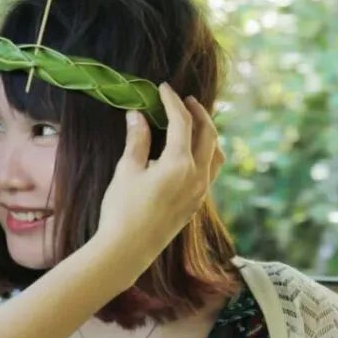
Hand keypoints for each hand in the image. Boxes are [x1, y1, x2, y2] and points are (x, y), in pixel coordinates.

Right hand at [97, 87, 222, 276]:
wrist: (127, 249)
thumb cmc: (122, 209)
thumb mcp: (126, 170)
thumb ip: (137, 140)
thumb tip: (137, 115)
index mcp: (179, 163)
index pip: (182, 122)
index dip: (172, 101)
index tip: (164, 88)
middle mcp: (197, 175)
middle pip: (208, 134)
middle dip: (198, 113)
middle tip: (185, 100)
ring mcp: (200, 191)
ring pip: (216, 153)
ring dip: (208, 134)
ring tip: (194, 124)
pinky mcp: (196, 204)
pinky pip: (211, 171)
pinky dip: (206, 154)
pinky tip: (190, 154)